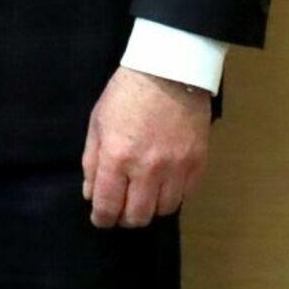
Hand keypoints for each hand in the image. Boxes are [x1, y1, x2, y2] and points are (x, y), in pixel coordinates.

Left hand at [80, 65, 210, 228]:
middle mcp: (146, 169)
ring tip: (145, 191)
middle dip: (125, 217)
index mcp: (117, 157)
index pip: (108, 206)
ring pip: (163, 210)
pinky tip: (166, 181)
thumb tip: (91, 194)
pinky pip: (185, 196)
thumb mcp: (98, 121)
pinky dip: (173, 194)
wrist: (169, 70)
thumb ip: (92, 160)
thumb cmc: (127, 92)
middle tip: (123, 206)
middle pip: (137, 217)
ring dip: (151, 206)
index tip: (101, 218)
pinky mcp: (197, 164)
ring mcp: (175, 168)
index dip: (102, 218)